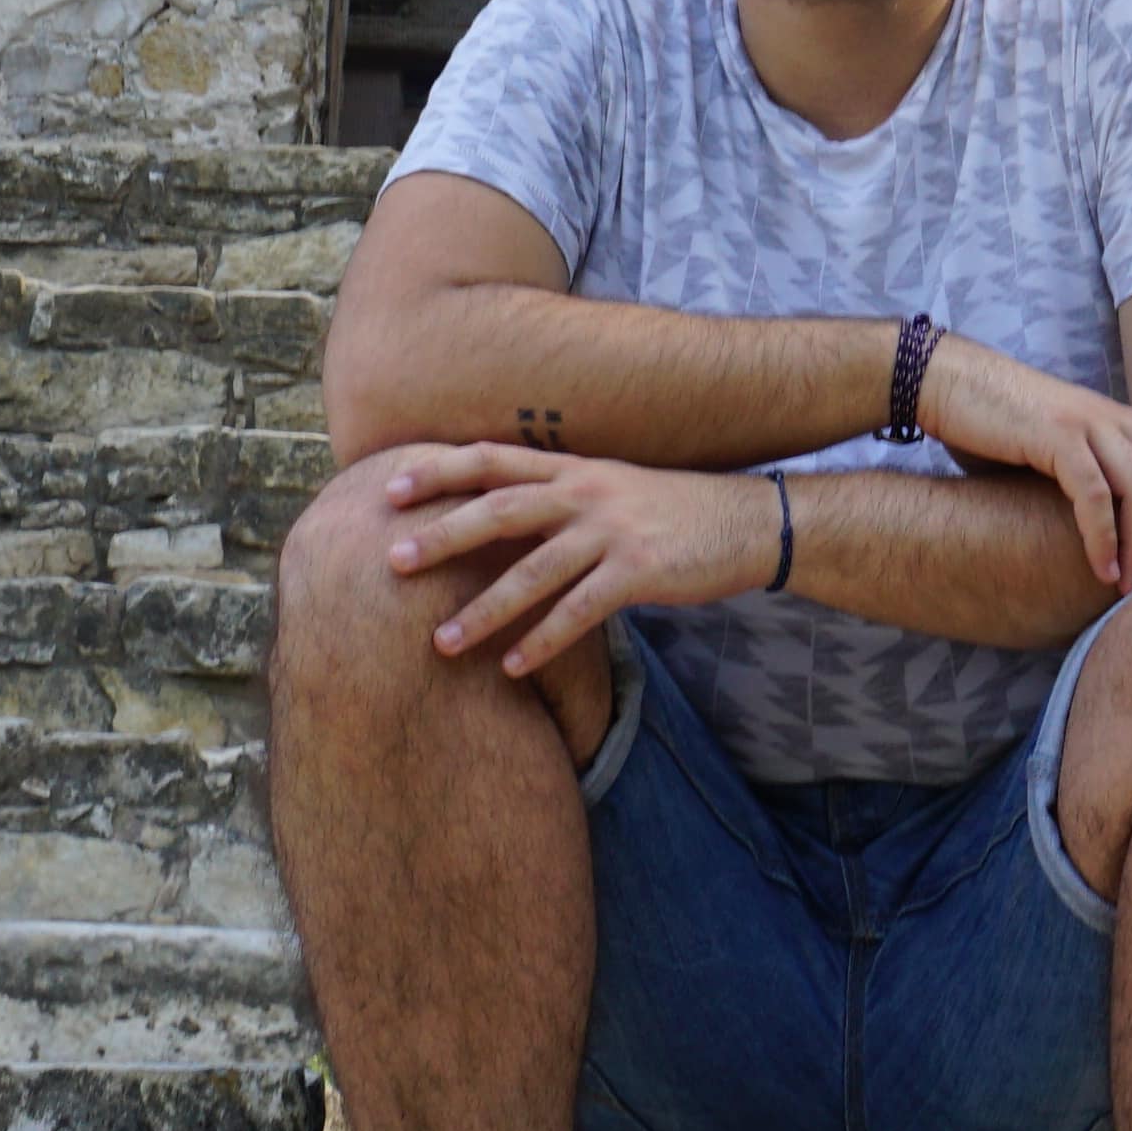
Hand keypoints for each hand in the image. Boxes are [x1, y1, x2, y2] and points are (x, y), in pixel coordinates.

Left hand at [375, 445, 786, 679]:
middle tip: (393, 561)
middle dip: (443, 536)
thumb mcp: (607, 488)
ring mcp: (611, 531)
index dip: (439, 471)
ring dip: (483, 609)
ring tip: (441, 642)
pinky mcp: (639, 571)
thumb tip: (491, 519)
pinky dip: (542, 641)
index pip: (491, 461)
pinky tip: (513, 669)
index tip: (388, 488)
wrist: (743, 521)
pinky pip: (579, 611)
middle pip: (499, 511)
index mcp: (571, 470)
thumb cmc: (667, 510)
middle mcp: (584, 493)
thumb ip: (554, 498)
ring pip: (533, 571)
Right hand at [915, 335, 1131, 591]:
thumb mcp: (1066, 447)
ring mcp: (1086, 425)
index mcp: (1125, 418)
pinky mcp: (1052, 438)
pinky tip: (1101, 572)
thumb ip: (1099, 477)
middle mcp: (1115, 418)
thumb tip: (1121, 532)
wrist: (952, 383)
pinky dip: (1102, 536)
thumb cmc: (1005, 424)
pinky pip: (1092, 493)